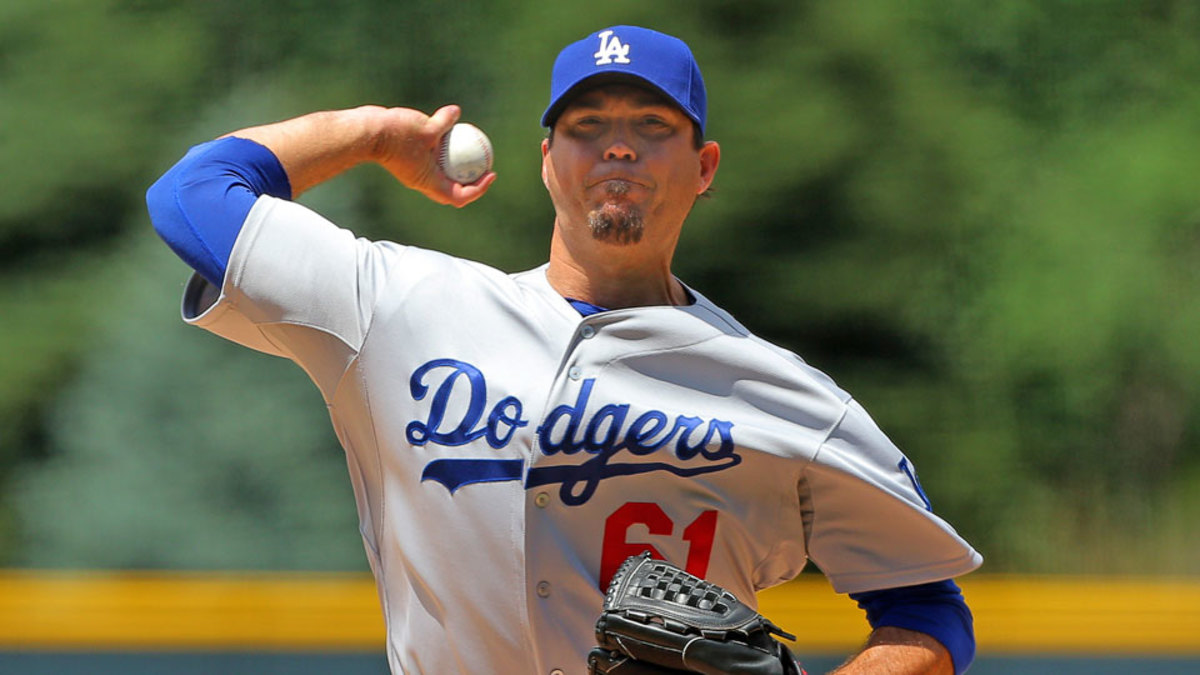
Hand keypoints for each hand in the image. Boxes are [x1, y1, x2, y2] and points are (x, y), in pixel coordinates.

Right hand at [371, 104, 495, 207]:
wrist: (365, 132)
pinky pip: (432, 158)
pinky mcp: (409, 159)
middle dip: (471, 181)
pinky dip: (443, 150)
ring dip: (458, 165)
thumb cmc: (395, 134)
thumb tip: (457, 112)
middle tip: (485, 165)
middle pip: (453, 190)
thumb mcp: (426, 128)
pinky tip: (451, 131)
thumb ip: (444, 122)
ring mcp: (415, 171)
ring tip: (473, 148)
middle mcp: (423, 181)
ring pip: (442, 174)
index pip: (459, 197)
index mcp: (429, 182)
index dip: (478, 189)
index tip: (490, 174)